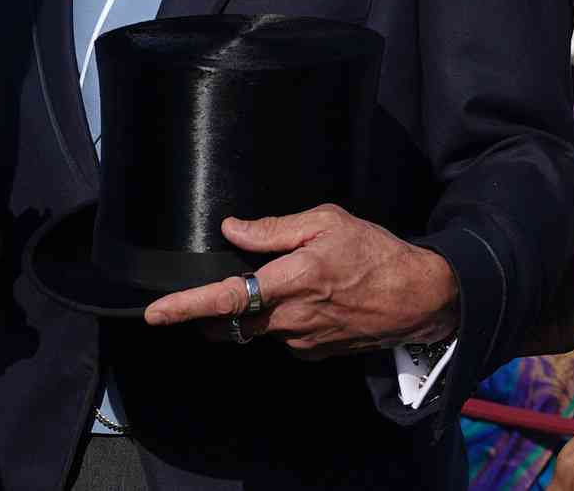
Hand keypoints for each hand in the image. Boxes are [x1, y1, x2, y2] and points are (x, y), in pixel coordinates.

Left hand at [142, 204, 458, 357]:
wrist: (418, 297)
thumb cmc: (375, 252)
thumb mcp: (327, 221)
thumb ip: (275, 229)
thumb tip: (232, 228)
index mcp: (291, 280)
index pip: (226, 298)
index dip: (186, 306)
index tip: (155, 313)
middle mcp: (291, 317)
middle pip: (231, 323)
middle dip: (209, 313)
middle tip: (204, 295)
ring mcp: (303, 340)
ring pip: (257, 330)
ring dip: (251, 312)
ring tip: (278, 284)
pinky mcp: (316, 352)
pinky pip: (283, 337)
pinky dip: (280, 320)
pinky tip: (307, 299)